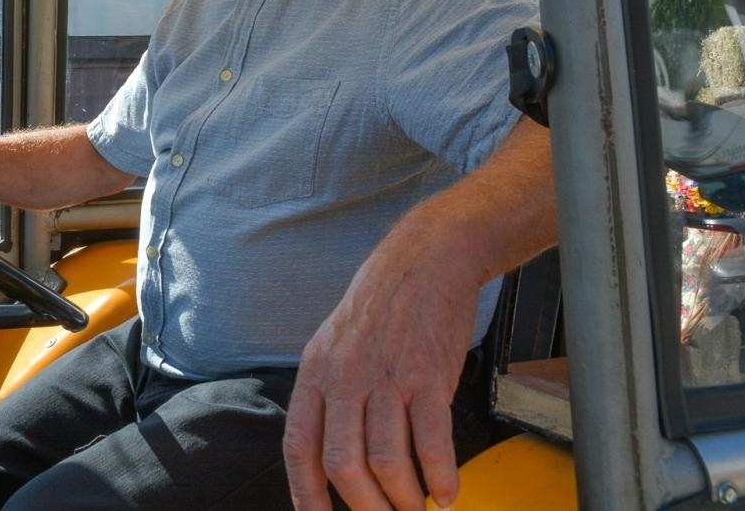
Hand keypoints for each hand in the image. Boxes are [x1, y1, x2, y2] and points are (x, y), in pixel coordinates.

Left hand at [284, 234, 478, 509]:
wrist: (426, 260)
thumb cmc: (381, 306)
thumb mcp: (335, 344)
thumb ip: (329, 394)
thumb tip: (329, 456)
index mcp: (316, 372)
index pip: (298, 446)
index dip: (305, 493)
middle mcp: (346, 378)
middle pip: (342, 464)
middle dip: (364, 507)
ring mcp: (388, 377)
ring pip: (386, 460)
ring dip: (403, 499)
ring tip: (416, 508)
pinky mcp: (429, 376)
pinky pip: (432, 441)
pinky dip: (440, 477)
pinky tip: (446, 490)